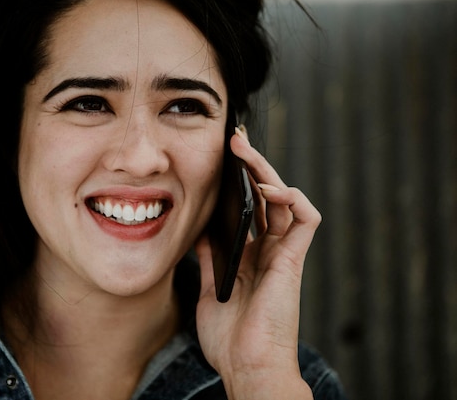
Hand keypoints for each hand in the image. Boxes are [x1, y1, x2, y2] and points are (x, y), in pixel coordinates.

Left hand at [195, 128, 319, 398]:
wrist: (247, 367)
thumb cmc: (230, 338)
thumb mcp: (209, 290)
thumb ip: (208, 259)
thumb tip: (199, 230)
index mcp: (250, 256)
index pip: (249, 207)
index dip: (239, 182)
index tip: (222, 158)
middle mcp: (269, 250)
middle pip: (266, 196)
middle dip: (252, 164)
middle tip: (235, 139)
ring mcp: (283, 254)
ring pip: (285, 199)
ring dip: (266, 171)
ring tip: (243, 150)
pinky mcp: (294, 260)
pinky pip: (306, 219)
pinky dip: (291, 197)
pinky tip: (267, 188)